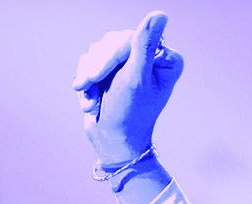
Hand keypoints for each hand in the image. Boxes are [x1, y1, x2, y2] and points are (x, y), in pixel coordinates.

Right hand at [72, 11, 184, 165]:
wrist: (112, 140)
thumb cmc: (129, 113)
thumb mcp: (135, 78)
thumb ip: (143, 44)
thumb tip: (160, 14)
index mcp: (165, 59)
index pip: (129, 38)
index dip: (112, 57)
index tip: (101, 76)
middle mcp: (149, 57)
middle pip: (111, 42)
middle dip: (98, 68)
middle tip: (90, 86)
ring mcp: (129, 64)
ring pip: (96, 51)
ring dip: (90, 77)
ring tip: (94, 101)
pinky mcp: (112, 71)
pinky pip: (88, 63)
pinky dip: (86, 82)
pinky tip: (92, 101)